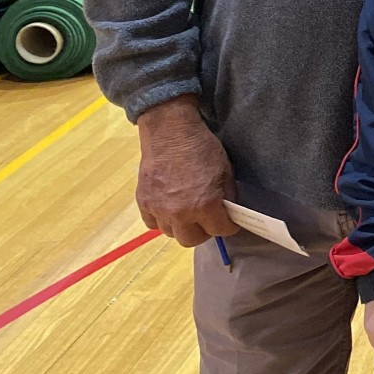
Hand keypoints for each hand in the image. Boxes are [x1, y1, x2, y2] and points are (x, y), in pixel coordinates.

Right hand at [135, 96, 237, 246]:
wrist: (171, 132)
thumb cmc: (202, 148)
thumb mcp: (225, 171)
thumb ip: (227, 196)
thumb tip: (228, 212)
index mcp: (205, 205)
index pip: (220, 231)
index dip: (228, 226)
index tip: (229, 222)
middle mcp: (180, 212)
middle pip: (192, 240)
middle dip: (203, 232)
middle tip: (207, 220)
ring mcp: (159, 209)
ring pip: (171, 233)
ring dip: (181, 226)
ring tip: (187, 212)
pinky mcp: (143, 202)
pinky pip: (152, 223)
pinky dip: (161, 219)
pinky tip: (168, 208)